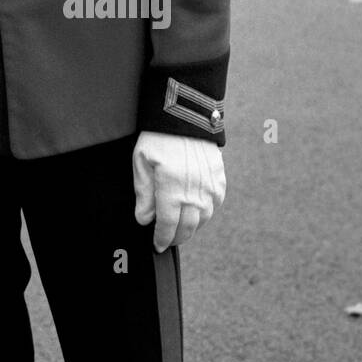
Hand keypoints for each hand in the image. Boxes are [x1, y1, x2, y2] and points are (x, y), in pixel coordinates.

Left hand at [132, 131, 225, 252]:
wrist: (185, 116)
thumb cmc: (158, 137)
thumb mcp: (141, 162)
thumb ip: (143, 194)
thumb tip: (145, 220)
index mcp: (172, 189)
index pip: (168, 226)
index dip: (162, 239)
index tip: (157, 245)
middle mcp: (194, 193)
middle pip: (187, 228)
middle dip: (176, 237)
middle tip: (167, 240)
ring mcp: (210, 188)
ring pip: (202, 219)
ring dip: (190, 227)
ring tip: (179, 228)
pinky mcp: (219, 180)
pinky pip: (214, 205)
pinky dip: (204, 213)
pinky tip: (195, 211)